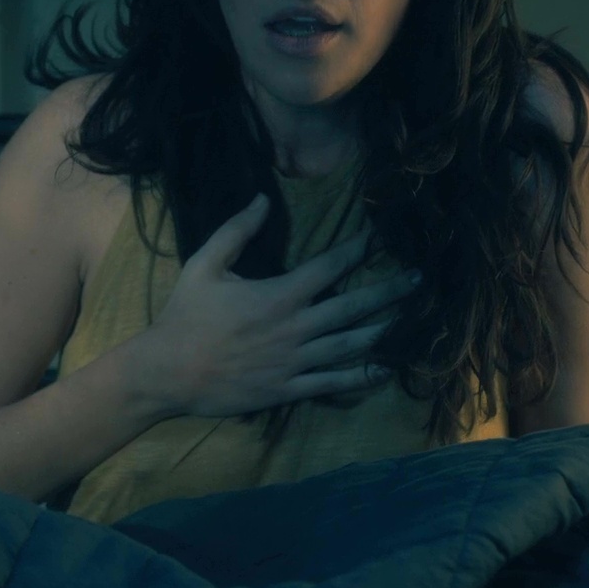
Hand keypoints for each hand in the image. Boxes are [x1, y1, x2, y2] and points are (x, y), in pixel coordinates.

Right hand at [128, 193, 420, 419]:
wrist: (168, 373)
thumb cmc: (184, 316)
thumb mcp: (203, 264)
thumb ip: (236, 230)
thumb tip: (263, 199)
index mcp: (278, 294)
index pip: (330, 266)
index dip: (359, 248)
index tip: (382, 235)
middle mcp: (295, 328)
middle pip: (353, 307)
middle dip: (390, 292)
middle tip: (421, 280)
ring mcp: (295, 361)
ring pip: (351, 345)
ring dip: (386, 331)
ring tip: (416, 321)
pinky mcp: (288, 388)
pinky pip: (333, 383)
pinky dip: (363, 377)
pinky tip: (387, 369)